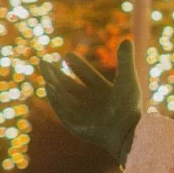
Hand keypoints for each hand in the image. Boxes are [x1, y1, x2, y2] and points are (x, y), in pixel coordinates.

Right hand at [37, 39, 142, 164]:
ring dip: (53, 83)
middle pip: (70, 85)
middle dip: (56, 74)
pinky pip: (62, 110)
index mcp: (104, 91)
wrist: (125, 132)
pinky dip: (55, 99)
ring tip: (43, 68)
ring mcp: (83, 113)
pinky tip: (48, 86)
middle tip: (43, 62)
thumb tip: (126, 40)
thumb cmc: (129, 107)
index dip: (78, 65)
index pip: (87, 75)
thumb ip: (125, 61)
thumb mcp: (128, 79)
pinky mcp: (76, 125)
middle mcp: (92, 102)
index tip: (68, 55)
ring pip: (63, 96)